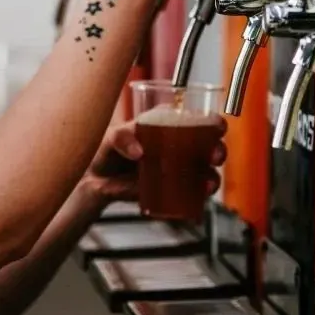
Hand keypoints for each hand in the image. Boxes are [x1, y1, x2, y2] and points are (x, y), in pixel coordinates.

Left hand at [82, 118, 226, 209]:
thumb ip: (122, 138)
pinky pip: (192, 193)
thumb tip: (139, 152)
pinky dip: (198, 196)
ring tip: (207, 183)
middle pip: (209, 145)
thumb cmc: (106, 150)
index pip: (198, 118)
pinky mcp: (172, 189)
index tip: (217, 127)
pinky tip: (199, 196)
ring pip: (205, 171)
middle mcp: (179, 145)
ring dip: (212, 177)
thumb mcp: (112, 137)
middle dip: (218, 150)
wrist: (96, 180)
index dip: (213, 122)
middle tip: (214, 156)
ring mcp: (178, 168)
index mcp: (169, 124)